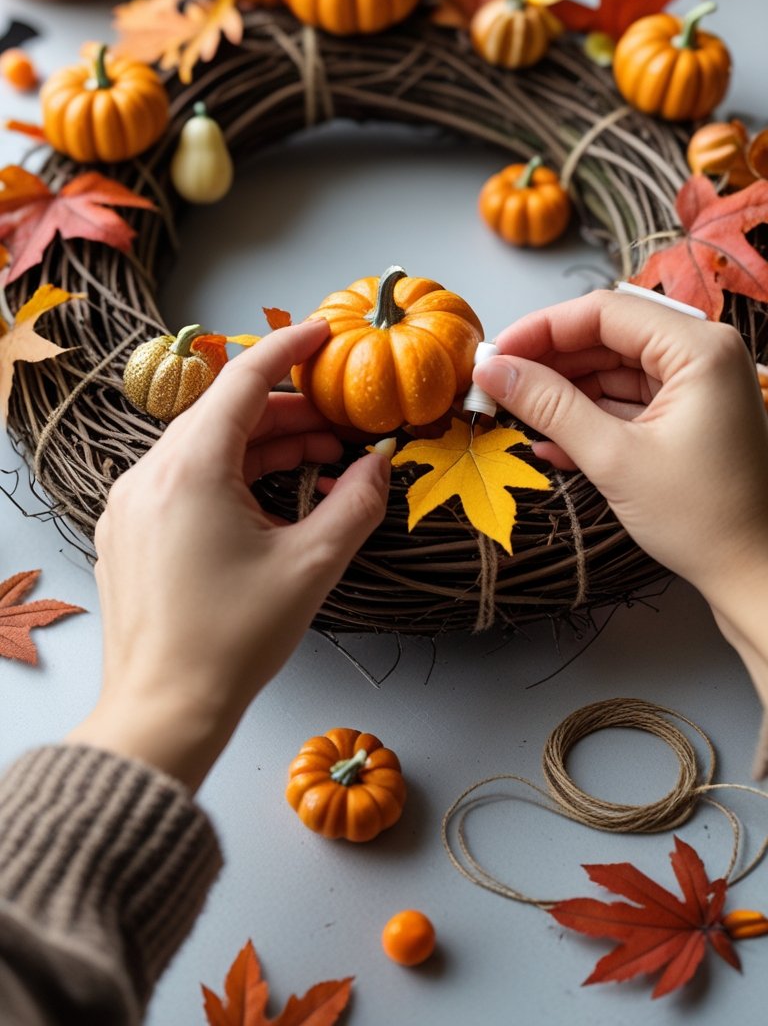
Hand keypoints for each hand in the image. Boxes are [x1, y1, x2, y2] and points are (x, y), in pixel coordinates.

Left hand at [68, 321, 389, 790]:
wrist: (162, 712)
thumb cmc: (233, 641)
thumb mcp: (311, 566)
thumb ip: (355, 502)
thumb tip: (380, 464)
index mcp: (189, 468)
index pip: (243, 380)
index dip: (289, 349)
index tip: (324, 333)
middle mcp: (149, 474)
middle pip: (225, 416)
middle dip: (288, 414)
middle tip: (342, 425)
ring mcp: (129, 505)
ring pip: (204, 449)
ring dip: (263, 449)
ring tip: (319, 465)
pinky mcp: (126, 534)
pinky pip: (183, 481)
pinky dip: (230, 477)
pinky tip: (271, 501)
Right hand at [473, 290, 767, 694]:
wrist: (753, 574)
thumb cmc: (701, 519)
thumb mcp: (613, 459)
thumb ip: (549, 406)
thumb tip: (493, 372)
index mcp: (700, 349)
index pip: (605, 312)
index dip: (542, 329)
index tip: (495, 354)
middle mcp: (704, 354)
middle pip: (608, 336)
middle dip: (550, 361)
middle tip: (498, 384)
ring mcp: (698, 385)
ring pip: (614, 368)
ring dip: (564, 391)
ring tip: (516, 413)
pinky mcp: (689, 414)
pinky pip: (629, 399)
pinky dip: (590, 415)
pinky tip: (550, 441)